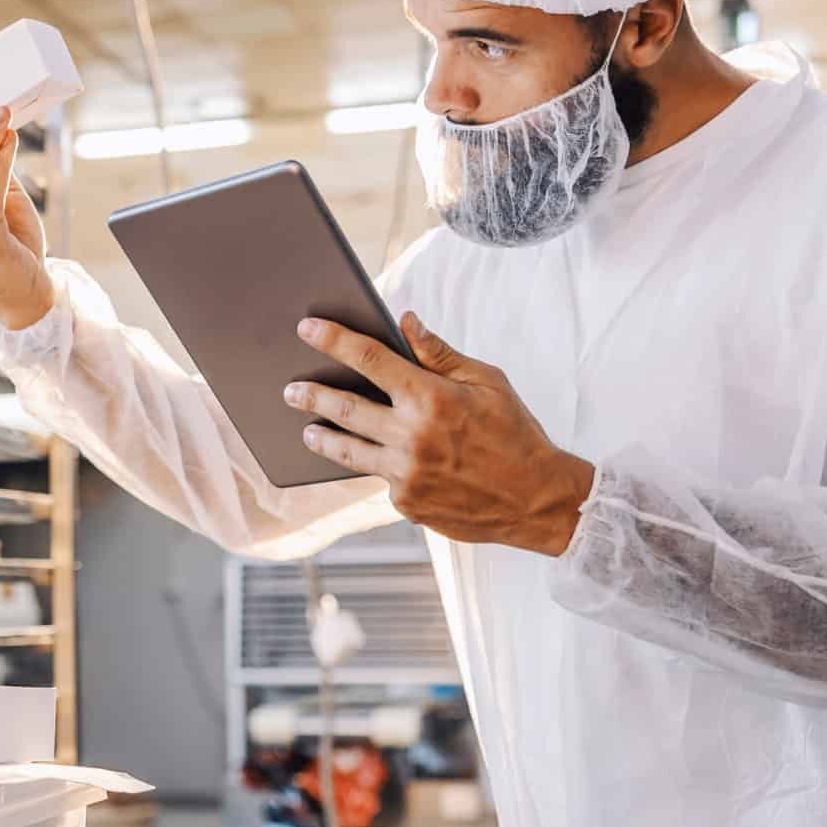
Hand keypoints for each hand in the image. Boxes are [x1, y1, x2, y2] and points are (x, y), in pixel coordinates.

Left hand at [286, 311, 595, 555]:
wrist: (537, 500)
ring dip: (322, 437)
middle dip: (311, 394)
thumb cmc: (516, 434)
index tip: (307, 330)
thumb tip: (406, 322)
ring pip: (348, 451)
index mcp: (431, 399)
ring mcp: (405, 475)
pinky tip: (381, 461)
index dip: (334, 341)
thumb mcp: (487, 383)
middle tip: (290, 389)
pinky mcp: (407, 504)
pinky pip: (382, 479)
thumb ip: (440, 354)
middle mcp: (411, 437)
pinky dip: (381, 466)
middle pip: (344, 408)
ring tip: (308, 430)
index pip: (369, 360)